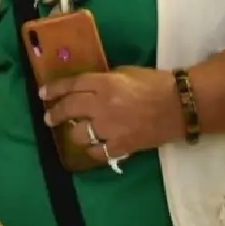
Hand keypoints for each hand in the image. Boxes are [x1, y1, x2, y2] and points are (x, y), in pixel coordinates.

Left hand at [40, 67, 182, 159]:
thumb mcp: (126, 73)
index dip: (55, 89)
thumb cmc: (156, 84)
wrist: (181, 106)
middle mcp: (103, 106)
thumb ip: (104, 81)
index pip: (72, 85)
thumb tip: (86, 89)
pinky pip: (97, 152)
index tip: (43, 94)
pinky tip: (92, 146)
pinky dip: (92, 149)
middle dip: (55, 113)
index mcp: (105, 83)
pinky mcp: (122, 146)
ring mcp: (111, 128)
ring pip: (79, 133)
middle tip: (48, 117)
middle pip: (69, 109)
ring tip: (75, 131)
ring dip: (74, 132)